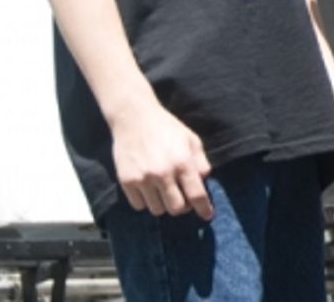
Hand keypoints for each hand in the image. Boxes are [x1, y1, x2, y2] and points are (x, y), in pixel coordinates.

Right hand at [110, 98, 212, 219]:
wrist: (134, 118)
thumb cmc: (167, 128)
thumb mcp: (192, 140)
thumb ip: (201, 163)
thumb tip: (204, 184)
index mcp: (182, 163)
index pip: (196, 195)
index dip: (204, 209)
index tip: (207, 215)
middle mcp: (163, 173)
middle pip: (177, 209)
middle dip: (182, 206)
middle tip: (181, 196)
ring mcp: (143, 179)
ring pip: (157, 210)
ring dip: (163, 203)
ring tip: (163, 188)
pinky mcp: (127, 181)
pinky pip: (139, 205)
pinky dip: (145, 201)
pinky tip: (148, 187)